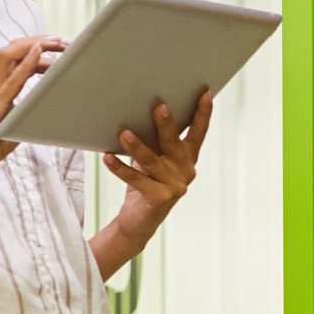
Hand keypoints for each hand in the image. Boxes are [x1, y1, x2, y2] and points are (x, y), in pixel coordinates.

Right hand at [0, 33, 62, 184]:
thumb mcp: (12, 119)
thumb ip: (25, 107)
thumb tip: (49, 104)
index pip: (14, 55)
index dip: (36, 45)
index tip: (59, 46)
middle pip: (13, 48)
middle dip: (39, 40)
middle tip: (64, 40)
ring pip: (9, 55)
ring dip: (36, 45)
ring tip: (58, 43)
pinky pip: (12, 79)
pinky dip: (26, 63)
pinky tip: (39, 52)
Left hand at [102, 91, 213, 247]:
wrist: (139, 221)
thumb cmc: (146, 182)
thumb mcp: (155, 158)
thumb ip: (156, 141)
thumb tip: (142, 111)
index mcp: (188, 158)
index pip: (198, 132)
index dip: (203, 113)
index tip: (205, 92)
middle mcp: (185, 170)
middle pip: (174, 143)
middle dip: (166, 125)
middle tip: (159, 106)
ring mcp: (174, 186)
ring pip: (152, 161)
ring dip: (137, 146)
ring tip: (124, 133)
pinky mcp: (159, 199)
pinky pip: (136, 179)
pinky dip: (120, 168)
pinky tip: (108, 157)